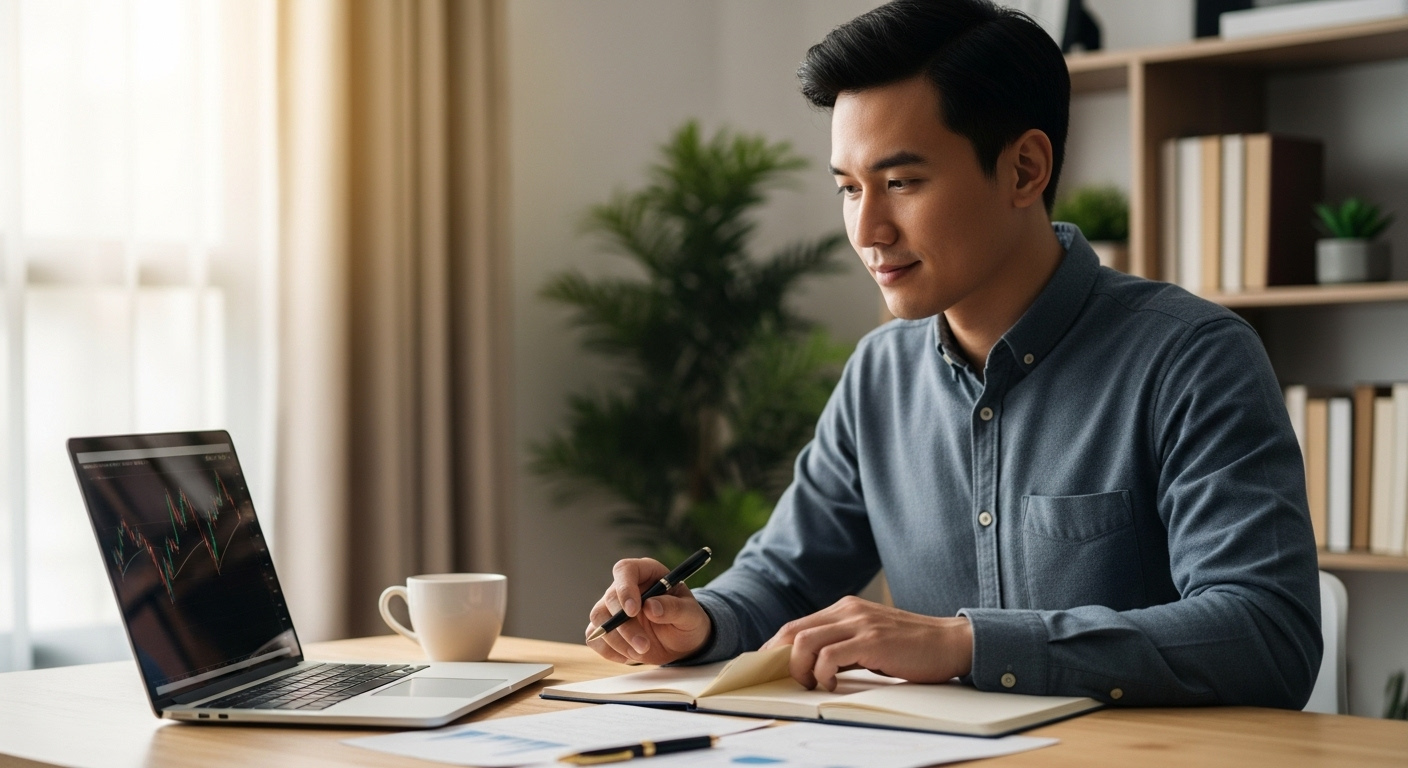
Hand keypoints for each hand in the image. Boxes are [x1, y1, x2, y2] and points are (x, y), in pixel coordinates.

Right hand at [585, 558, 711, 664]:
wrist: (682, 641)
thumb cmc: (687, 620)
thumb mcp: (690, 614)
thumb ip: (674, 608)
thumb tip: (651, 607)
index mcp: (646, 573)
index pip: (625, 570)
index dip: (625, 588)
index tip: (633, 611)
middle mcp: (625, 587)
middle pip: (610, 599)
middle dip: (625, 626)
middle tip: (643, 645)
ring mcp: (612, 608)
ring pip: (599, 619)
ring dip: (617, 641)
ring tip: (641, 651)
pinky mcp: (606, 629)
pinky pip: (595, 638)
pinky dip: (609, 651)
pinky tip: (630, 655)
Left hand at [761, 596, 972, 690]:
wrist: (950, 643)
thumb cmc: (911, 649)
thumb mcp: (869, 641)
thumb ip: (842, 647)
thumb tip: (809, 667)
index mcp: (845, 608)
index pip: (796, 625)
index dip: (775, 648)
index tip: (769, 670)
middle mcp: (849, 610)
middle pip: (792, 630)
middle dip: (779, 659)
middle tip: (786, 681)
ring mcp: (860, 623)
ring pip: (804, 641)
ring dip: (799, 668)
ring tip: (811, 684)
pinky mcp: (872, 640)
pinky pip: (830, 656)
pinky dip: (822, 674)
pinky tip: (832, 684)